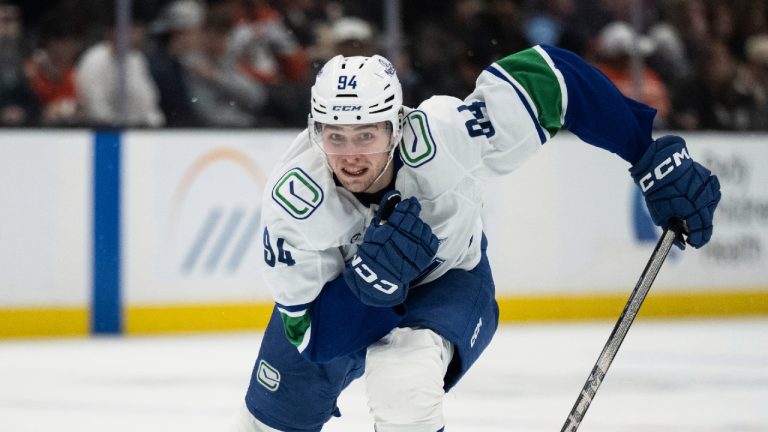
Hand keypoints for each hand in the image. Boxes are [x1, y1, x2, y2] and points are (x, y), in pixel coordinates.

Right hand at [344, 191, 438, 306]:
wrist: (379, 275)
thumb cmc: (374, 250)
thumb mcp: (373, 230)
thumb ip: (384, 212)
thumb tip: (394, 195)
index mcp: (390, 231)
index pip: (405, 212)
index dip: (409, 205)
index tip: (410, 202)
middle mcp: (404, 239)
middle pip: (415, 220)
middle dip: (413, 215)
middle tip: (410, 216)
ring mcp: (415, 249)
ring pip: (424, 229)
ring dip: (419, 226)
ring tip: (412, 230)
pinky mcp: (424, 258)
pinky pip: (432, 240)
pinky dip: (427, 236)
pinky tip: (420, 238)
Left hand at [630, 135, 720, 247]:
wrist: (656, 163)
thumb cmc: (655, 189)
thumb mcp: (658, 213)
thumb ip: (670, 228)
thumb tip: (681, 245)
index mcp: (689, 208)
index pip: (699, 228)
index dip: (698, 238)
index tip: (694, 244)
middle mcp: (701, 198)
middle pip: (707, 219)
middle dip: (702, 230)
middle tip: (695, 237)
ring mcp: (706, 186)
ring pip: (712, 205)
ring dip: (705, 214)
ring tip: (696, 218)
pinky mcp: (707, 176)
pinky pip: (713, 191)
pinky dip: (708, 199)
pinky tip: (701, 202)